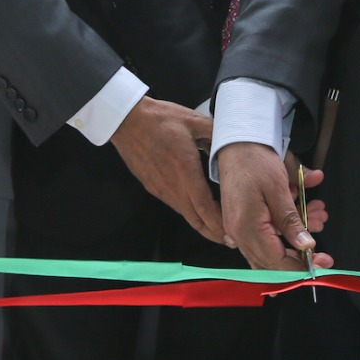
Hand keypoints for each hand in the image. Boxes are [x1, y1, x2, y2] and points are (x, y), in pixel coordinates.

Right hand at [111, 97, 226, 243]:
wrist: (126, 120)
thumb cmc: (158, 119)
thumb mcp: (192, 119)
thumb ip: (214, 132)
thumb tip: (232, 139)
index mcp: (185, 169)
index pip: (204, 206)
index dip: (219, 223)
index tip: (232, 233)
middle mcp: (172, 185)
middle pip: (195, 219)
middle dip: (214, 233)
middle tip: (230, 241)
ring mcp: (161, 188)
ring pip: (185, 215)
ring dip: (202, 225)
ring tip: (218, 230)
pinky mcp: (153, 187)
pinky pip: (175, 205)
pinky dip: (189, 214)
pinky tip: (197, 212)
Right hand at [219, 142, 333, 270]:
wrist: (235, 142)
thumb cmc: (255, 161)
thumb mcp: (278, 188)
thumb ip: (291, 221)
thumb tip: (306, 246)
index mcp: (247, 228)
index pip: (277, 262)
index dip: (302, 265)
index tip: (324, 261)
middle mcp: (239, 234)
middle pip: (273, 261)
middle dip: (301, 253)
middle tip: (323, 247)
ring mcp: (238, 229)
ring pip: (271, 247)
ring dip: (296, 236)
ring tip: (317, 214)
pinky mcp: (241, 221)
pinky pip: (265, 235)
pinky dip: (285, 228)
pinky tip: (303, 210)